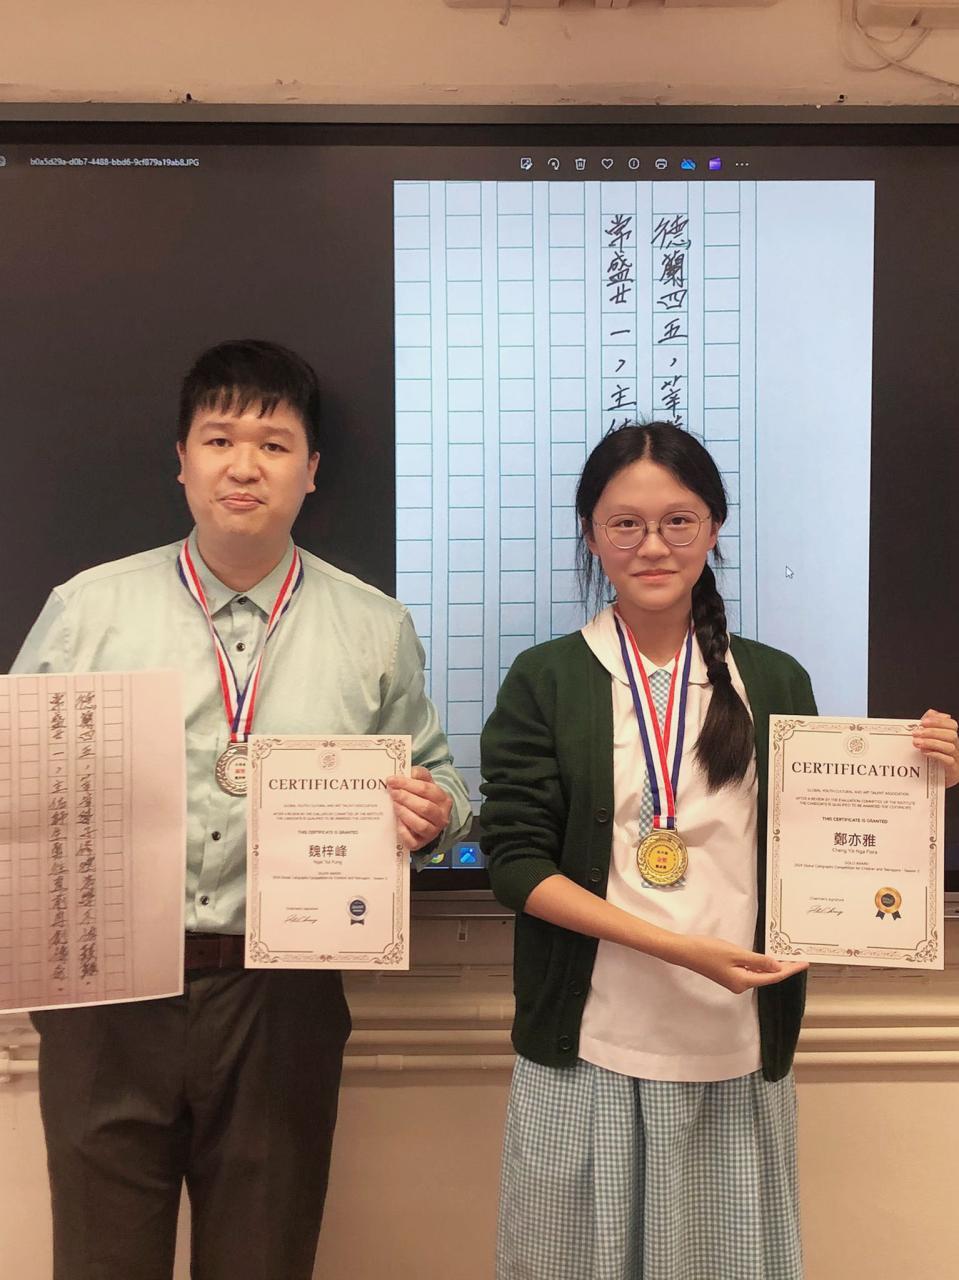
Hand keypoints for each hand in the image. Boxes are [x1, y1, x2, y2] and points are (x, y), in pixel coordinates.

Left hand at [386, 766, 452, 851]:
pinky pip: (412, 840)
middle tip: (392, 792)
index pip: (426, 789)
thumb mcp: (426, 783)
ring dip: (404, 813)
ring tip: (394, 804)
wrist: (430, 820)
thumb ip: (419, 774)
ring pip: (420, 825)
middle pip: (424, 807)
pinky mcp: (421, 844)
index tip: (391, 780)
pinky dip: (403, 831)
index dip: (407, 784)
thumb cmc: (425, 798)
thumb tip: (409, 772)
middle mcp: (441, 817)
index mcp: (444, 800)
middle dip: (405, 798)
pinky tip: (396, 821)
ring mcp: (432, 832)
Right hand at [670, 934, 807, 994]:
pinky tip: (766, 959)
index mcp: (744, 982)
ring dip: (772, 967)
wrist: (685, 951)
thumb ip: (758, 961)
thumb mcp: (736, 954)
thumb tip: (777, 967)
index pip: (773, 976)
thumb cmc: (708, 951)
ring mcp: (734, 981)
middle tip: (799, 959)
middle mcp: (741, 985)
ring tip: (787, 958)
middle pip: (768, 978)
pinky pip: (750, 971)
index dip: (790, 970)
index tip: (804, 964)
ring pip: (759, 974)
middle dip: (783, 969)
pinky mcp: (728, 974)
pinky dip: (760, 965)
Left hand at [913, 710, 958, 788]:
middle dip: (932, 732)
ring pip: (950, 747)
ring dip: (932, 743)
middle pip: (951, 735)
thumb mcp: (931, 740)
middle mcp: (956, 746)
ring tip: (917, 743)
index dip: (938, 721)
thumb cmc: (935, 758)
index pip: (952, 725)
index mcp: (951, 738)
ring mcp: (956, 758)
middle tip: (916, 733)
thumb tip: (931, 712)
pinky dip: (936, 754)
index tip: (923, 721)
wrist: (938, 780)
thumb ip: (931, 725)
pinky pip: (948, 760)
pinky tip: (924, 752)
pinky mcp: (953, 769)